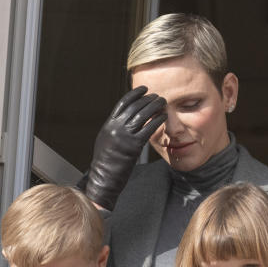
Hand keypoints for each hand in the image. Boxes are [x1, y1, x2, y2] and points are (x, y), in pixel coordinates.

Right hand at [84, 86, 166, 209]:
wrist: (104, 177)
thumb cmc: (106, 162)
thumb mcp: (107, 140)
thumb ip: (115, 128)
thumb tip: (124, 119)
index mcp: (109, 124)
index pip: (123, 103)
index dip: (135, 94)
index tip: (144, 89)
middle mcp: (116, 127)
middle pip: (135, 107)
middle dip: (148, 99)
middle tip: (157, 96)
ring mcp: (125, 136)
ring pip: (142, 115)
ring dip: (154, 106)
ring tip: (162, 102)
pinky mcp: (134, 146)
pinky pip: (148, 129)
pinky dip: (157, 120)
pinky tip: (163, 116)